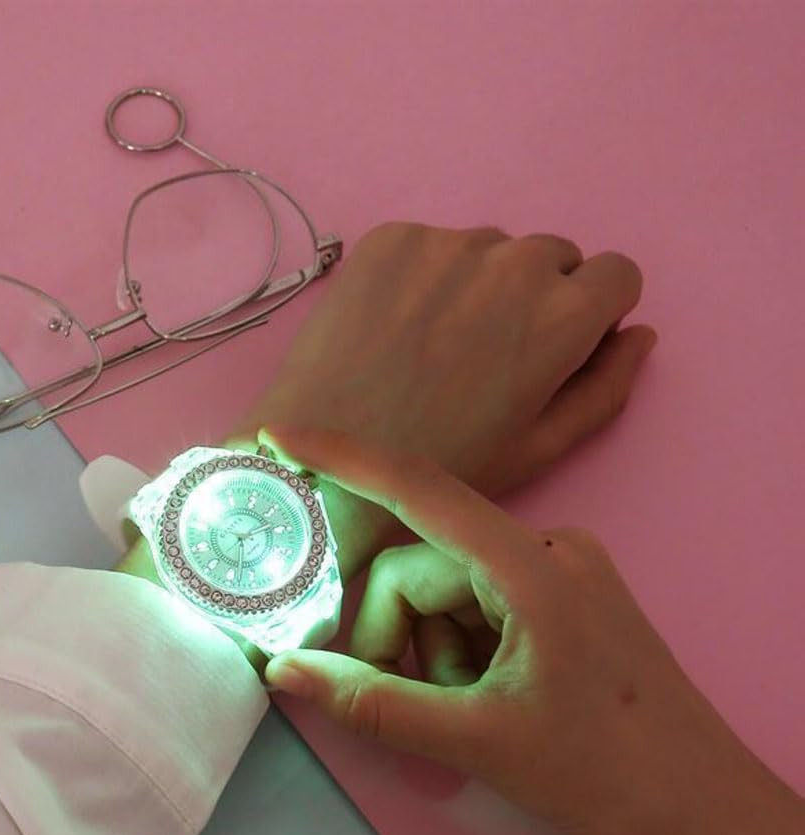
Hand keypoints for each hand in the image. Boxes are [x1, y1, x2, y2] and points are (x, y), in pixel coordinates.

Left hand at [235, 221, 655, 501]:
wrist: (323, 462)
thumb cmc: (440, 469)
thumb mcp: (540, 448)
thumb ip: (605, 386)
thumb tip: (638, 333)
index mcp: (563, 313)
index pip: (618, 273)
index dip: (593, 313)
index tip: (558, 345)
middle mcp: (512, 260)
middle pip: (553, 257)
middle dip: (537, 297)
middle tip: (486, 357)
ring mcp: (445, 243)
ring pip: (489, 250)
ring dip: (479, 283)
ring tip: (433, 347)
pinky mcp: (389, 239)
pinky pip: (431, 245)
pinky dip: (425, 276)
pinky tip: (395, 330)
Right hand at [262, 427, 804, 834]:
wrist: (703, 808)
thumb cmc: (602, 773)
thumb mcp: (474, 741)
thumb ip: (372, 702)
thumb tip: (283, 669)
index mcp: (530, 566)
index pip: (418, 490)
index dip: (343, 459)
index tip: (282, 437)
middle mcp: (547, 547)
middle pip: (424, 563)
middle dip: (393, 629)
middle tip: (394, 697)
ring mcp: (561, 569)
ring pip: (449, 585)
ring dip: (429, 644)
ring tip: (459, 709)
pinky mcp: (566, 595)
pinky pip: (481, 598)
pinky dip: (459, 643)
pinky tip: (483, 694)